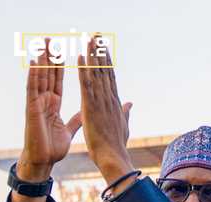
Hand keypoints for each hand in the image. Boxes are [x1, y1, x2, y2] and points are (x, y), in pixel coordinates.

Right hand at [20, 39, 83, 181]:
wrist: (44, 160)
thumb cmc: (53, 146)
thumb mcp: (69, 129)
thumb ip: (77, 119)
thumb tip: (86, 113)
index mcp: (54, 104)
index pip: (58, 80)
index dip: (61, 67)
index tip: (63, 52)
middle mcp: (45, 100)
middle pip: (48, 75)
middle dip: (50, 57)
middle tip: (50, 39)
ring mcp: (37, 102)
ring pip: (39, 77)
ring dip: (41, 60)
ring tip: (42, 44)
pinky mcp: (32, 108)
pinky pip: (32, 88)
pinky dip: (33, 75)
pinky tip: (34, 62)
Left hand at [77, 36, 133, 183]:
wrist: (113, 157)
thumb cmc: (116, 145)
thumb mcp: (123, 126)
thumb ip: (126, 112)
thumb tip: (131, 103)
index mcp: (114, 103)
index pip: (110, 78)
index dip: (107, 62)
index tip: (104, 48)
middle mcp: (109, 98)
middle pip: (104, 70)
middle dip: (101, 52)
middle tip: (97, 35)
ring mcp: (100, 101)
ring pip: (96, 73)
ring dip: (92, 55)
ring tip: (90, 39)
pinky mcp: (90, 106)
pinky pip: (86, 84)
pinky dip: (83, 69)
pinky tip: (79, 57)